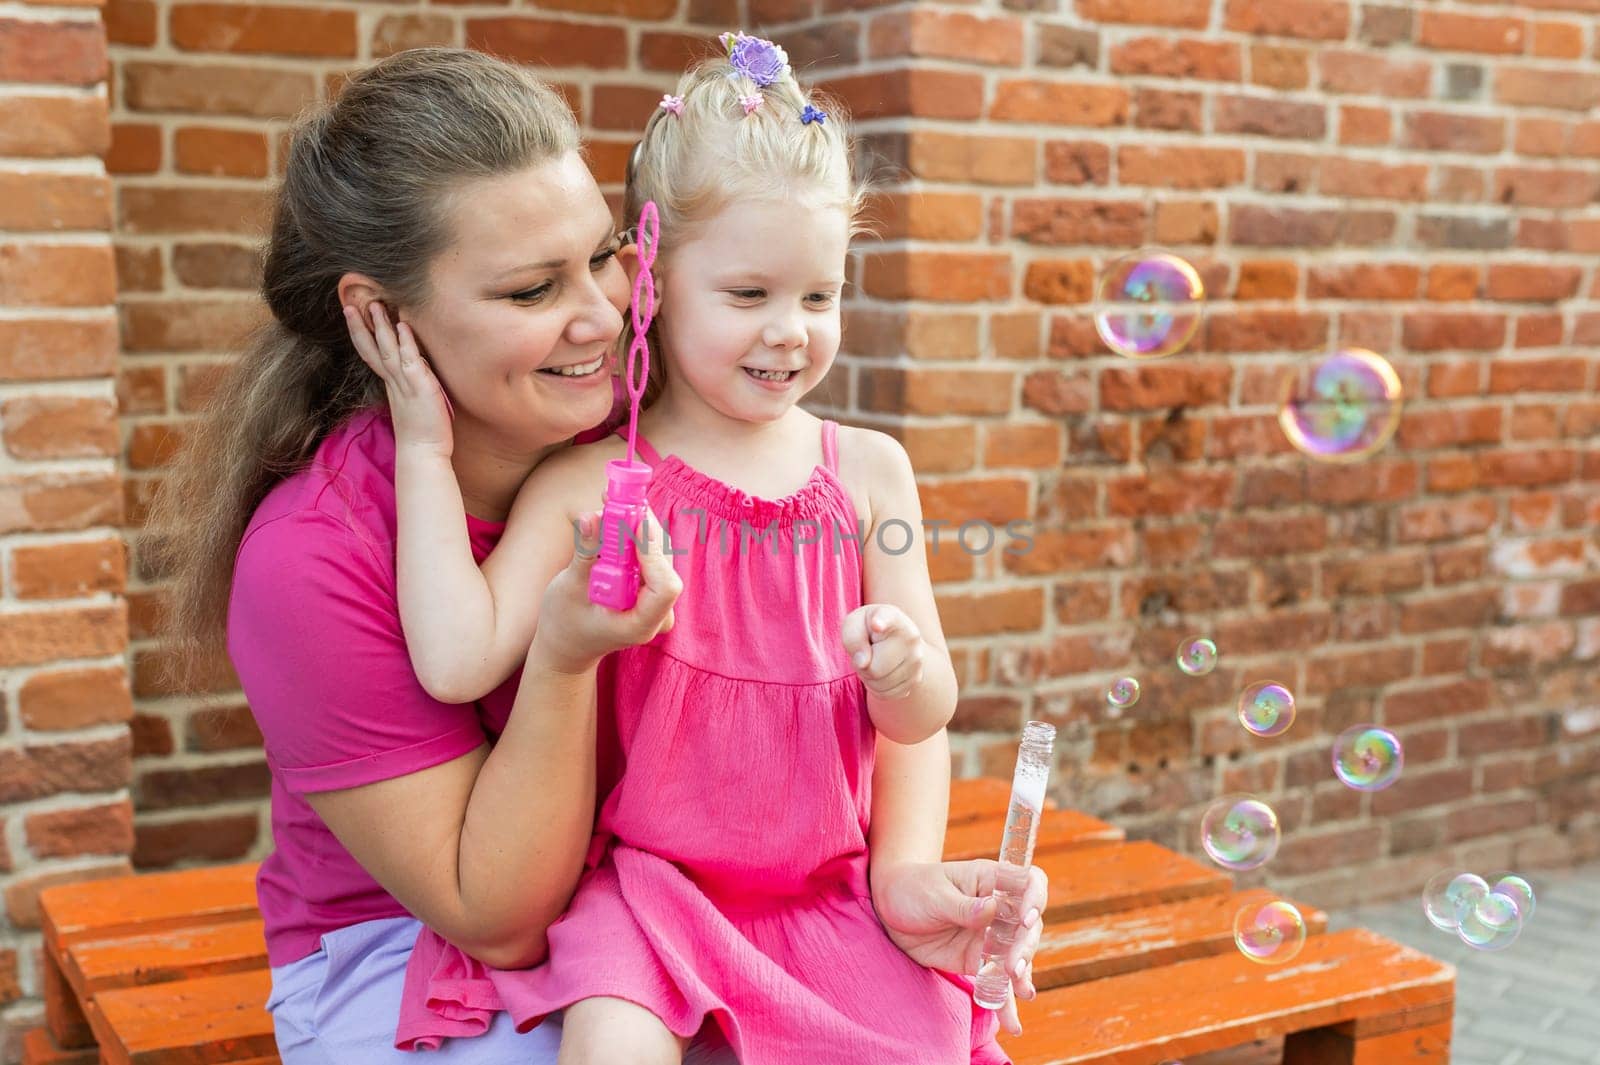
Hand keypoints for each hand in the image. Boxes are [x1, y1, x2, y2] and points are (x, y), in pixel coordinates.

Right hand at [344, 300, 452, 458]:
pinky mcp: (419, 388)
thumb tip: (411, 368)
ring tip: (374, 306)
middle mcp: (393, 382)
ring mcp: (404, 384)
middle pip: (371, 349)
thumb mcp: (410, 402)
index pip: (371, 355)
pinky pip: (410, 361)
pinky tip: (402, 326)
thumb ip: (407, 385)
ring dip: (380, 327)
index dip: (361, 335)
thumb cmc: (421, 431)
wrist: (423, 453)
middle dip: (360, 327)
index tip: (352, 317)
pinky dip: (406, 343)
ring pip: (387, 350)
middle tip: (350, 304)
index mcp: (390, 385)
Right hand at [529, 506, 680, 675]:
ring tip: (610, 502)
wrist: (568, 645)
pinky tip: (614, 514)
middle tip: (614, 499)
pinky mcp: (649, 584)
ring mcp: (656, 598)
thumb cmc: (565, 624)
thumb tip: (590, 516)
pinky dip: (632, 532)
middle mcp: (657, 612)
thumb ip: (584, 553)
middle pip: (662, 560)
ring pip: (657, 551)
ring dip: (636, 524)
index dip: (652, 552)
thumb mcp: (569, 589)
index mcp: (640, 623)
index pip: (665, 587)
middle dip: (640, 526)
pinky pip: (648, 552)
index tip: (633, 523)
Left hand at [841, 604, 923, 699]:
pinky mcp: (915, 680)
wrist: (894, 639)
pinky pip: (886, 694)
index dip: (881, 622)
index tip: (876, 624)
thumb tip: (863, 663)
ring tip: (875, 660)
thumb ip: (853, 638)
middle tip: (867, 652)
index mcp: (894, 618)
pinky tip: (883, 671)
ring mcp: (917, 662)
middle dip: (863, 665)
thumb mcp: (854, 624)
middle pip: (874, 668)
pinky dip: (878, 687)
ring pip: (879, 684)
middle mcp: (911, 639)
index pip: (889, 619)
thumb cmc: (868, 629)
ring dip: (869, 677)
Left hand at [871, 859, 1047, 1037]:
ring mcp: (992, 937)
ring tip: (1022, 991)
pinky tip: (1012, 1023)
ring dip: (1022, 974)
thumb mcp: (934, 894)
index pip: (1029, 883)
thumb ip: (964, 906)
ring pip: (1019, 956)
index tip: (1026, 920)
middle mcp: (999, 908)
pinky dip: (1005, 1002)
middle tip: (1013, 967)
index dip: (1035, 899)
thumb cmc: (913, 889)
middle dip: (1025, 947)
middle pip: (1028, 926)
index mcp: (991, 880)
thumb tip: (992, 909)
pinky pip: (998, 982)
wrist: (889, 909)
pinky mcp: (980, 962)